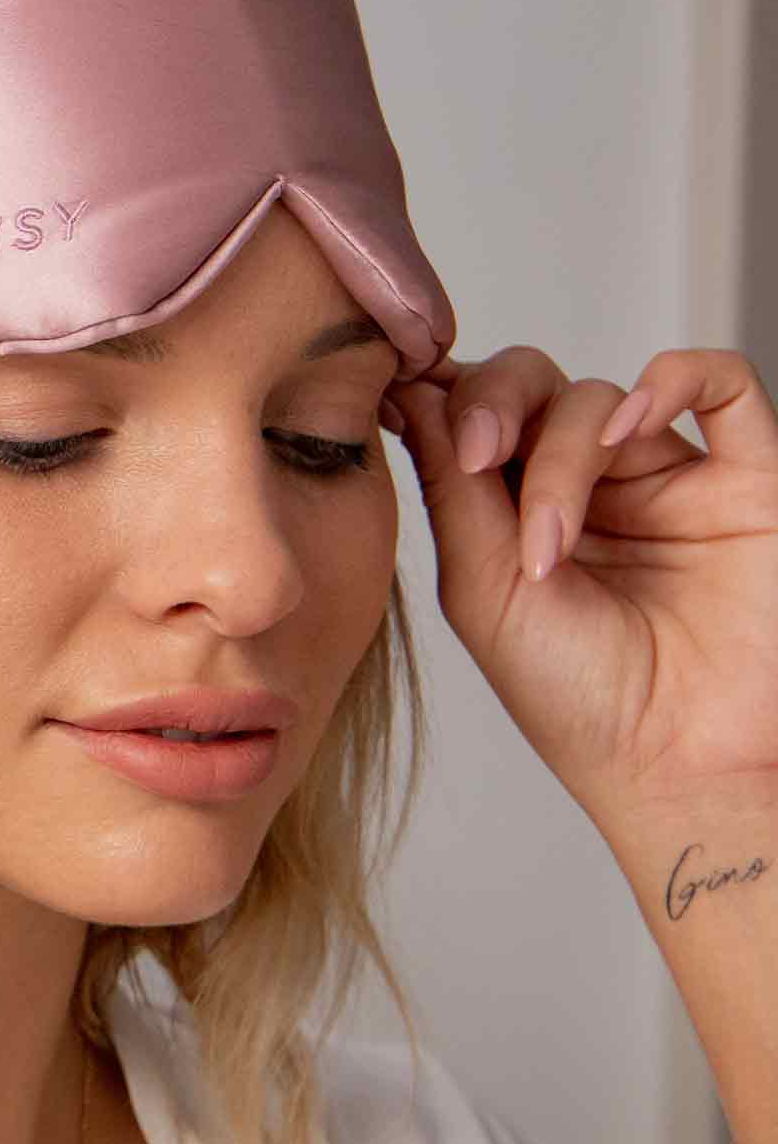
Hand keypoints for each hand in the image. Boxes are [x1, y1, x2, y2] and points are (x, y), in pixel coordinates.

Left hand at [383, 346, 777, 826]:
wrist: (673, 764)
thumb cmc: (573, 695)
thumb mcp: (482, 588)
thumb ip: (454, 488)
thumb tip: (415, 394)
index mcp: (512, 508)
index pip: (473, 412)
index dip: (440, 392)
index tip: (400, 394)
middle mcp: (586, 483)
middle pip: (530, 383)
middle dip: (495, 403)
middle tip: (480, 457)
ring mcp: (663, 475)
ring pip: (600, 396)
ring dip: (563, 456)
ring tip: (551, 544)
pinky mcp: (745, 480)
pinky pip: (723, 382)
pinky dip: (675, 379)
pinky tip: (635, 420)